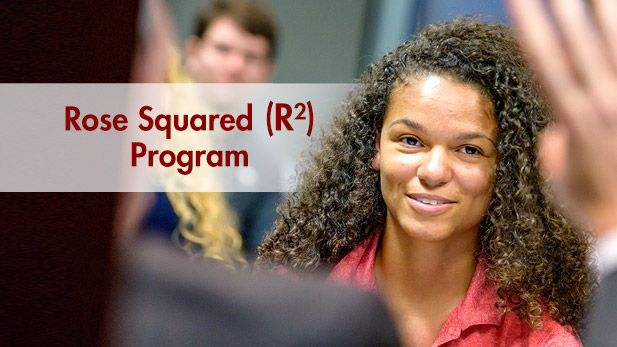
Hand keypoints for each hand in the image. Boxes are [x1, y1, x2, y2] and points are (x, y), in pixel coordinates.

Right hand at [507, 0, 616, 233]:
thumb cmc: (597, 211)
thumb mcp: (560, 185)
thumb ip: (556, 152)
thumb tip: (559, 133)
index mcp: (575, 123)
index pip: (547, 63)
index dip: (533, 29)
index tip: (520, 0)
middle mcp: (606, 106)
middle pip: (584, 44)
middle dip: (568, 8)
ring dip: (608, 12)